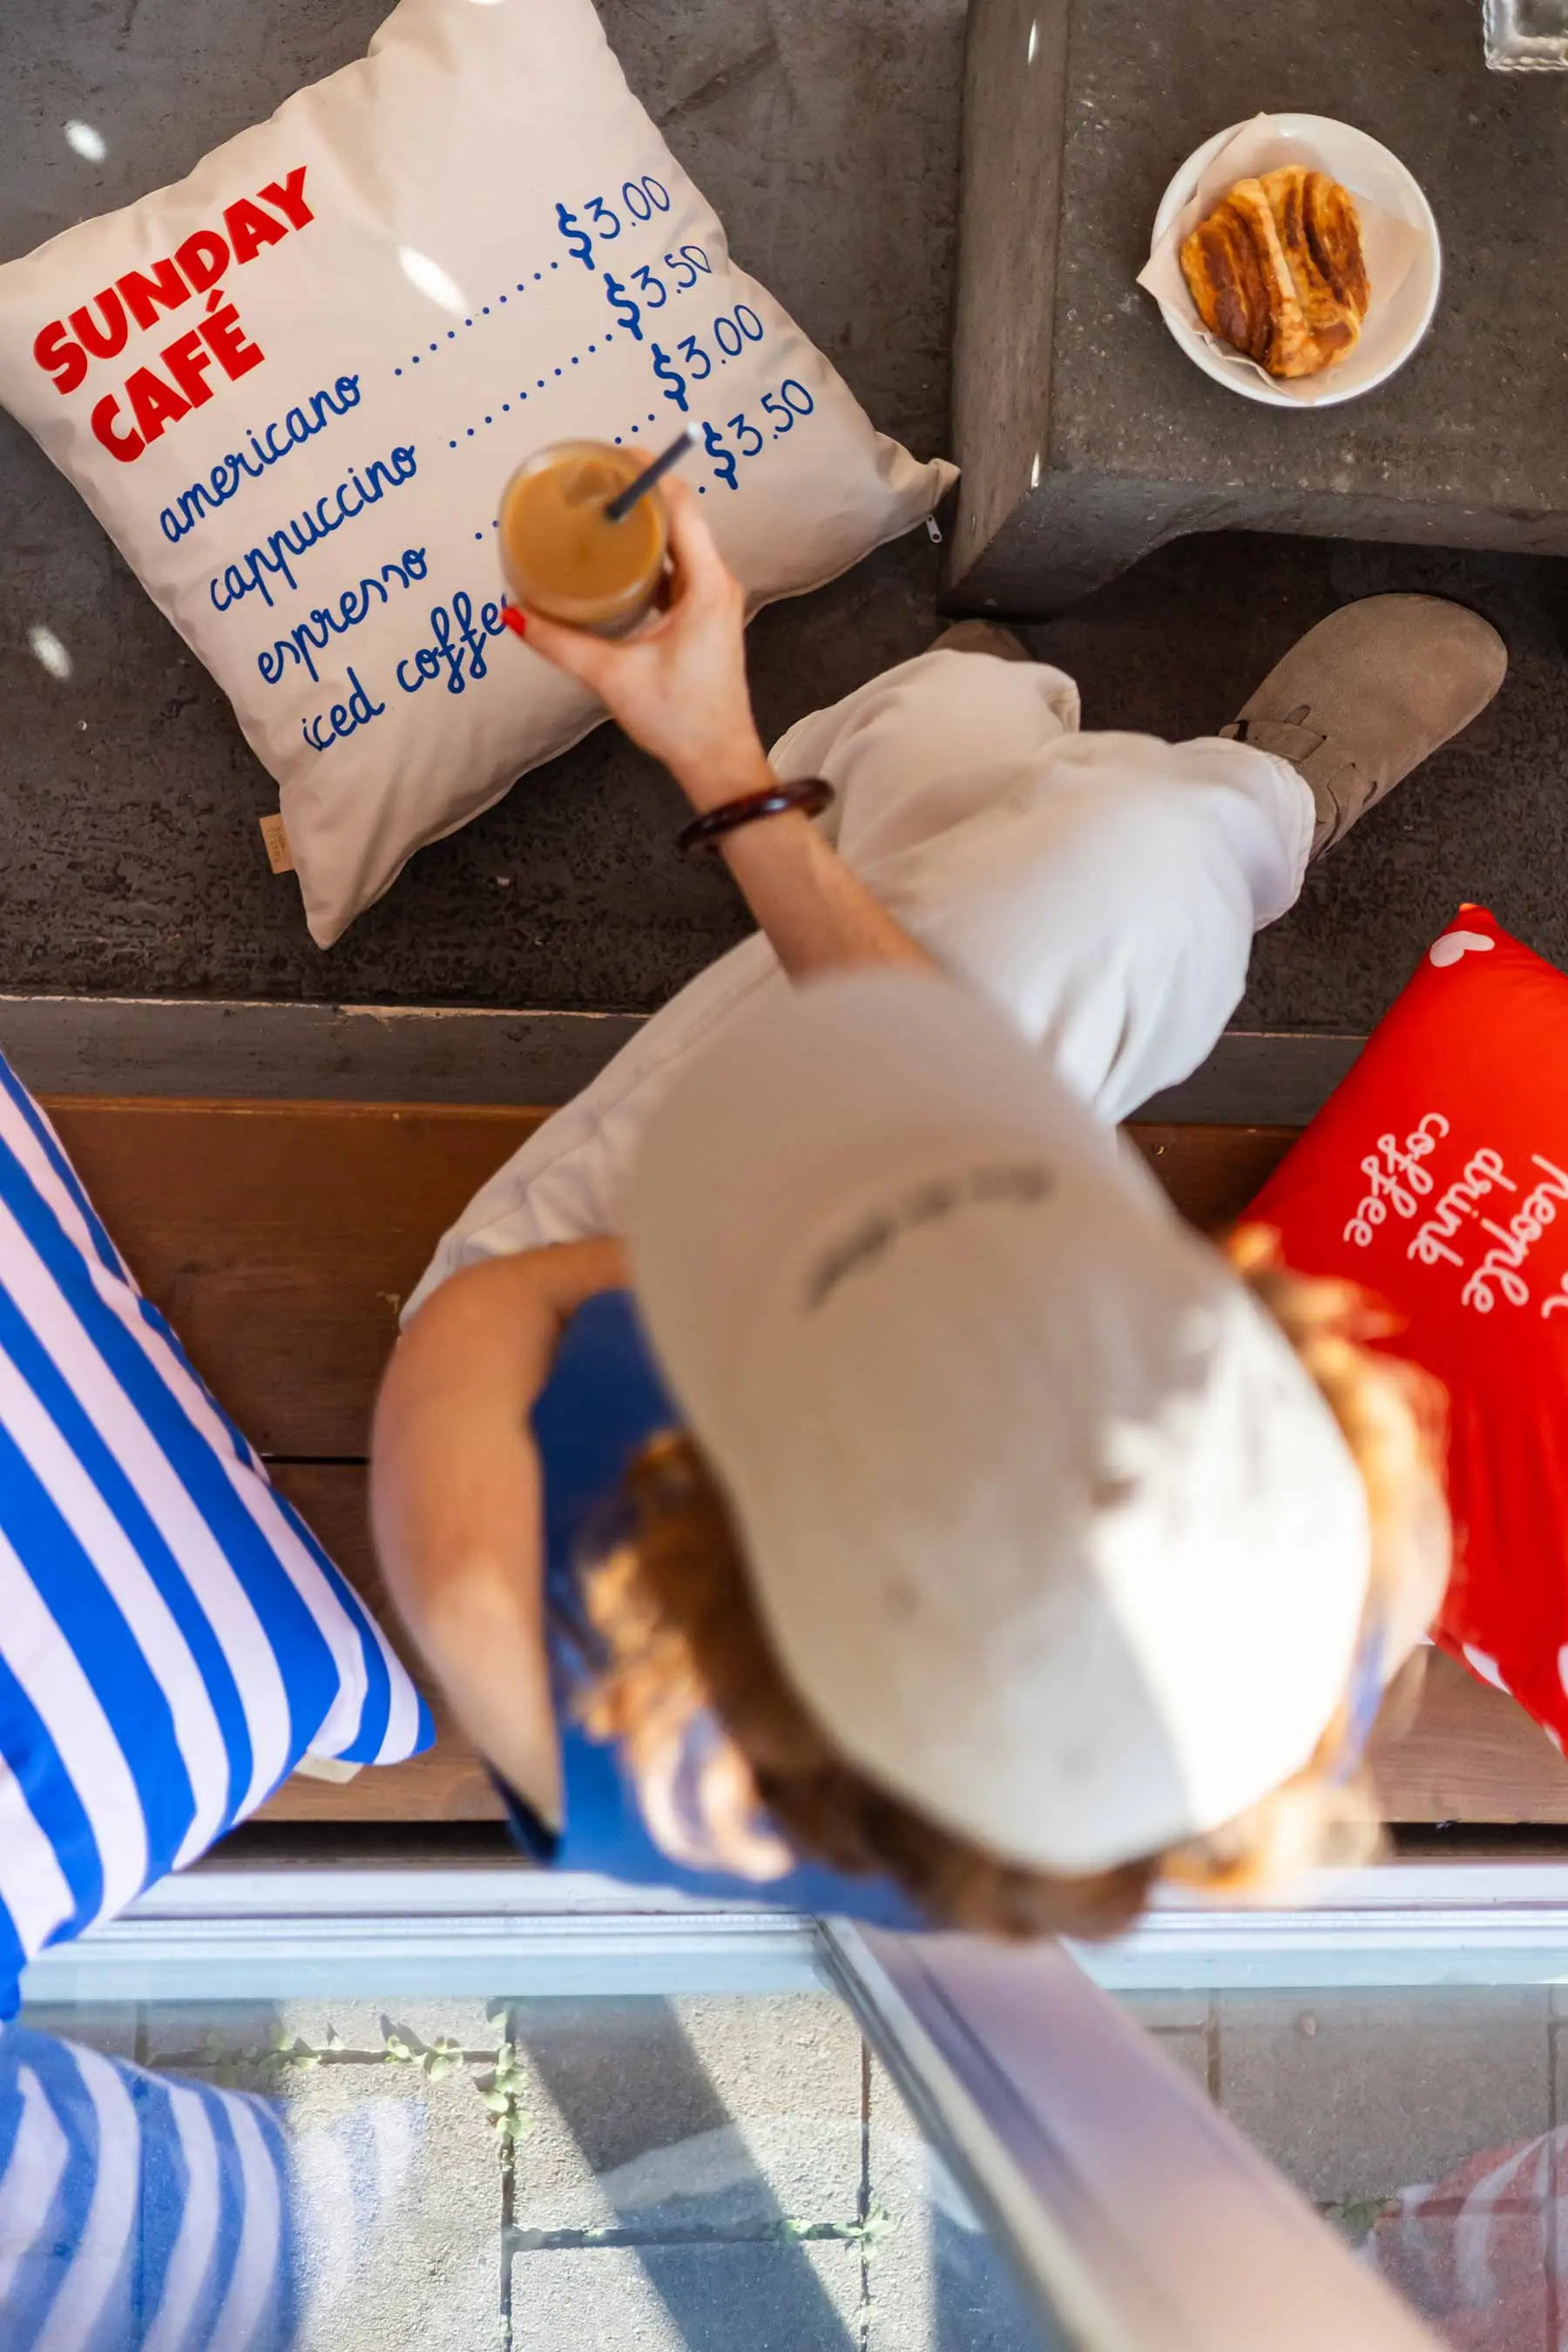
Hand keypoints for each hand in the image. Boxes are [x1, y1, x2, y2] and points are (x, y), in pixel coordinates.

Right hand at [510, 477, 770, 810]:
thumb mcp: (612, 676)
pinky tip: (618, 555)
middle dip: (640, 493)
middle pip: (681, 517)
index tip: (613, 453)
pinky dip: (652, 553)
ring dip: (646, 523)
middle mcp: (717, 583)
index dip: (649, 473)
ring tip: (602, 508)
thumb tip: (514, 614)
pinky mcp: (706, 615)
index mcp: (706, 586)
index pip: (682, 507)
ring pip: (681, 542)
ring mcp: (715, 599)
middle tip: (595, 478)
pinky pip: (680, 567)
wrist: (718, 761)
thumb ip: (561, 643)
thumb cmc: (679, 720)